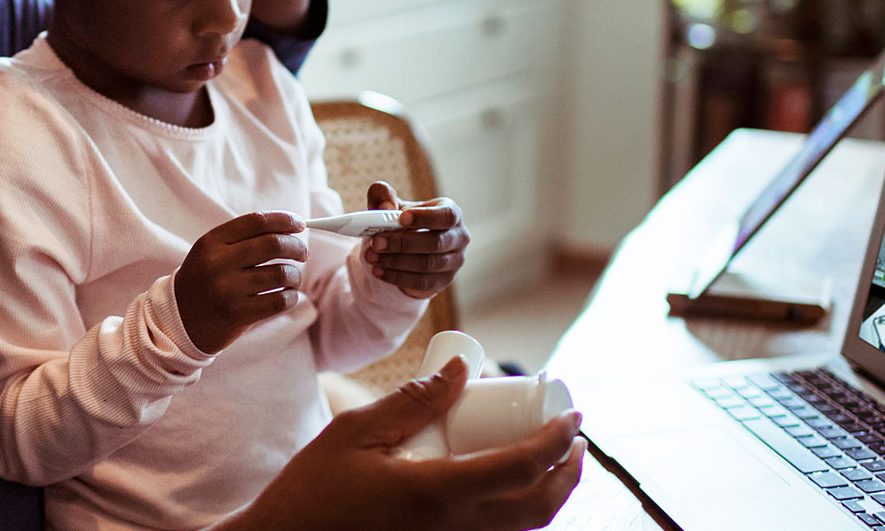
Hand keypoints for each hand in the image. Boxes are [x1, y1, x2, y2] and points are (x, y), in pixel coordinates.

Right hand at [175, 211, 308, 353]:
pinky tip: (288, 296)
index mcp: (211, 242)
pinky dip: (291, 296)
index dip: (283, 220)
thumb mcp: (212, 253)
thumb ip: (244, 239)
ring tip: (293, 279)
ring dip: (295, 275)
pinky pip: (279, 301)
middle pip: (273, 244)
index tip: (300, 224)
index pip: (256, 222)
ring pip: (281, 273)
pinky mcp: (237, 314)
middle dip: (296, 246)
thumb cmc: (204, 282)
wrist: (178, 321)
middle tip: (303, 253)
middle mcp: (217, 263)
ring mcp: (227, 290)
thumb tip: (290, 228)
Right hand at [222, 357, 585, 530]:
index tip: (573, 418)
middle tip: (574, 442)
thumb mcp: (353, 434)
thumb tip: (462, 368)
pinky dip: (519, 520)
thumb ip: (412, 401)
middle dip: (568, 475)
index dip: (557, 441)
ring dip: (549, 499)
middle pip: (537, 510)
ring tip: (553, 466)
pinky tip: (513, 496)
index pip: (521, 468)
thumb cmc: (310, 493)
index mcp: (435, 494)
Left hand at [364, 181, 470, 298]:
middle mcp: (459, 238)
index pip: (446, 215)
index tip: (401, 218)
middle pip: (436, 242)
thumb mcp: (391, 204)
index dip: (426, 218)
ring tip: (371, 257)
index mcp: (451, 213)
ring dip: (396, 262)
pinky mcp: (442, 282)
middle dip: (403, 243)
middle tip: (376, 242)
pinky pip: (421, 283)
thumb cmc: (402, 220)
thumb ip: (383, 196)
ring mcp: (454, 262)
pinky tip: (378, 270)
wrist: (406, 248)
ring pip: (427, 265)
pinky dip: (397, 277)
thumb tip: (384, 208)